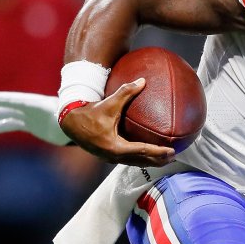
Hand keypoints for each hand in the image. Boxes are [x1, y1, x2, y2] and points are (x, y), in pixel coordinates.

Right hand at [0, 91, 70, 145]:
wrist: (78, 125)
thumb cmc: (74, 119)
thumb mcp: (69, 116)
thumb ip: (65, 116)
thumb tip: (70, 119)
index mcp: (44, 104)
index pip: (22, 100)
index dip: (8, 99)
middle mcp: (35, 109)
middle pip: (13, 105)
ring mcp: (33, 116)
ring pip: (11, 114)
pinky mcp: (32, 125)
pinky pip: (14, 124)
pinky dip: (2, 125)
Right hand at [60, 78, 174, 166]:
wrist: (70, 122)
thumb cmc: (91, 112)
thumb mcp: (109, 103)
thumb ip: (126, 92)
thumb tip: (143, 80)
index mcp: (114, 146)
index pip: (141, 151)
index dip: (158, 152)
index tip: (172, 151)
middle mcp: (112, 156)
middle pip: (140, 161)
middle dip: (158, 160)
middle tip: (173, 156)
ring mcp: (109, 158)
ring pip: (134, 162)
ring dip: (150, 161)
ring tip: (166, 159)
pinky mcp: (108, 156)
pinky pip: (128, 160)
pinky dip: (140, 158)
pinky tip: (149, 154)